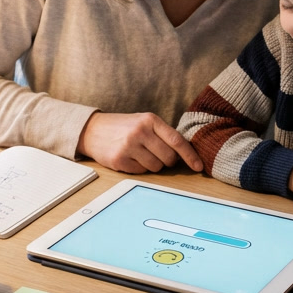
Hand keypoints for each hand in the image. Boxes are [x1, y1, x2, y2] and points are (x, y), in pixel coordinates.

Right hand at [76, 111, 203, 173]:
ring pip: (156, 167)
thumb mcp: (143, 122)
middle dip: (167, 161)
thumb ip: (163, 134)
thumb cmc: (124, 127)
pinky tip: (130, 158)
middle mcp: (140, 132)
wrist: (93, 130)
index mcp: (150, 120)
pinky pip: (141, 172)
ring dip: (152, 165)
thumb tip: (185, 155)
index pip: (176, 140)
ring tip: (140, 153)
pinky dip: (139, 168)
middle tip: (156, 153)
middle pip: (168, 158)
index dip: (190, 155)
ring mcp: (129, 146)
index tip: (199, 166)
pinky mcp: (119, 160)